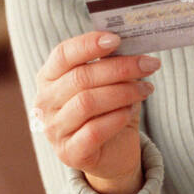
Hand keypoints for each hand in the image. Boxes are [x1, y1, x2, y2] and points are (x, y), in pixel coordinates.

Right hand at [31, 31, 161, 193]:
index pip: (63, 54)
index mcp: (49, 77)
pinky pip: (94, 131)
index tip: (117, 38)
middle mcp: (45, 102)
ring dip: (123, 92)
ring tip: (146, 89)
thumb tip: (130, 45)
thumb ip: (110, 64)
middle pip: (80, 78)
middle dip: (119, 68)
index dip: (88, 44)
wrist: (112, 154)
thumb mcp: (107, 83)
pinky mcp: (69, 152)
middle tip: (148, 64)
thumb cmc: (107, 111)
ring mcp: (54, 129)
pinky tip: (131, 111)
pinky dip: (117, 118)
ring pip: (87, 102)